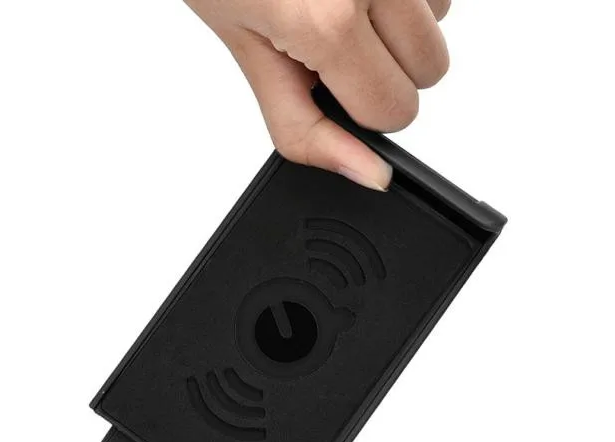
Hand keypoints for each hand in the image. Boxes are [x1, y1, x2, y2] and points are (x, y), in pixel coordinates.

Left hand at [186, 0, 450, 189]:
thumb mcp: (247, 53)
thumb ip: (304, 126)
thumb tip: (370, 175)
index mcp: (330, 20)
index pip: (396, 112)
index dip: (361, 105)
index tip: (331, 78)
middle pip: (431, 70)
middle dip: (384, 65)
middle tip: (330, 30)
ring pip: (442, 20)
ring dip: (399, 18)